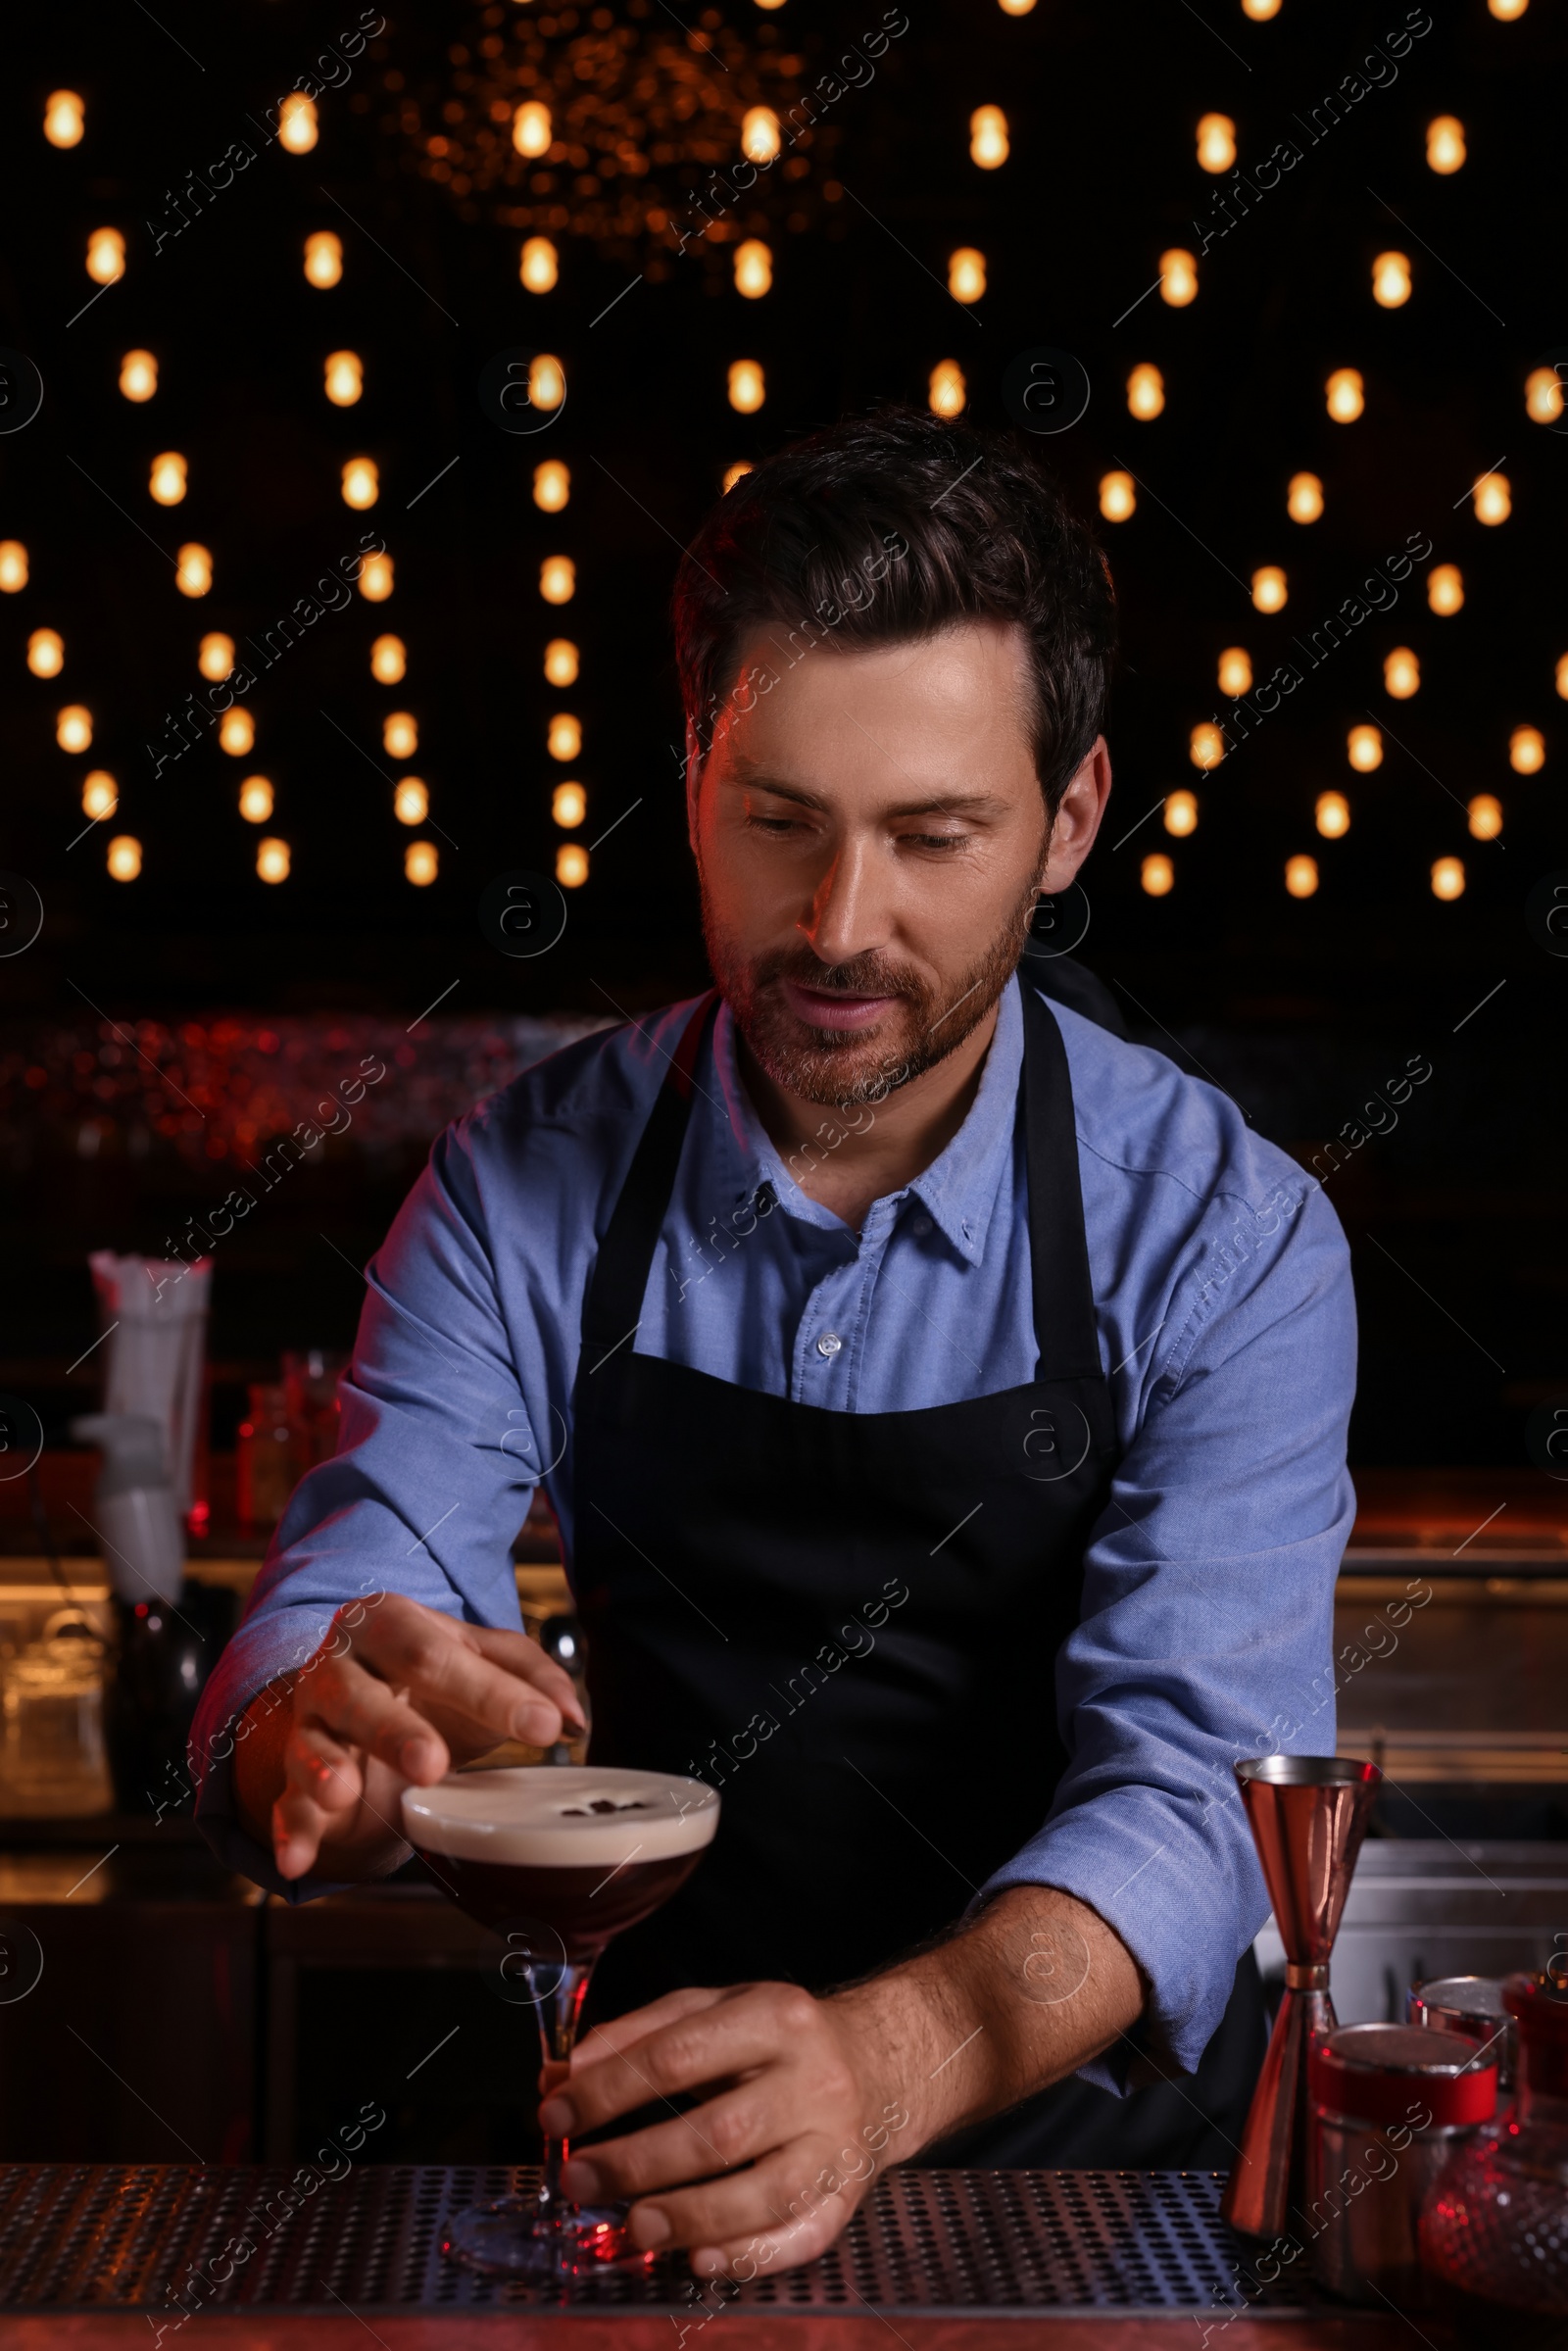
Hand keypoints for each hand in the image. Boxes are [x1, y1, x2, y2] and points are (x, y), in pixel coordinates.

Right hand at [233, 1592, 584, 1879]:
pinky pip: (286, 1803)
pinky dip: (291, 1831)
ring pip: (311, 1744)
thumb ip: (531, 1677)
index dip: (489, 1690)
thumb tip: (572, 1716)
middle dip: (395, 1730)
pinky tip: (297, 1860)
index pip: (434, 1653)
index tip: (542, 1726)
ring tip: (344, 1792)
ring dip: (325, 1771)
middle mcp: (337, 1666)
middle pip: (361, 1695)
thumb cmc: (431, 1678)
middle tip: (432, 1764)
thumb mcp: (483, 1662)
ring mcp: (309, 1721)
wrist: (364, 1699)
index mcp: (387, 1624)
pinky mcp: (292, 1775)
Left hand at [538, 1887, 1142, 2279]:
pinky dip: (748, 2256)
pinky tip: (697, 2259)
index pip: (679, 2053)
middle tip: (577, 2179)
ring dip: (689, 2215)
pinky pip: (802, 2237)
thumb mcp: (714, 2009)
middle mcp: (812, 2079)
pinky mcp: (848, 2196)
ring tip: (630, 2225)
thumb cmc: (776, 2039)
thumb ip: (640, 2034)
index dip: (610, 2088)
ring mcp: (835, 2144)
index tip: (556, 2114)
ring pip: (764, 2193)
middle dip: (637, 2161)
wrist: (882, 2063)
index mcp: (773, 2017)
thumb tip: (563, 2073)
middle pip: (719, 2131)